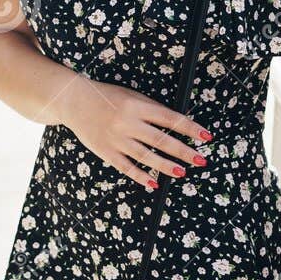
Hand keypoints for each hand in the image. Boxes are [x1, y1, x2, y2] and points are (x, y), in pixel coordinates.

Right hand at [60, 77, 211, 190]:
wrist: (74, 101)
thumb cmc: (107, 96)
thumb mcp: (131, 96)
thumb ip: (151, 109)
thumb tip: (177, 123)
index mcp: (136, 106)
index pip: (170, 118)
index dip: (190, 128)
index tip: (206, 137)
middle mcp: (127, 123)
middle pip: (161, 140)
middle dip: (183, 151)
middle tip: (201, 160)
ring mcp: (116, 139)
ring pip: (145, 156)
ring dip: (165, 166)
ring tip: (182, 172)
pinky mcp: (105, 151)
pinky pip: (126, 167)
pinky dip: (140, 177)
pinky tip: (153, 184)